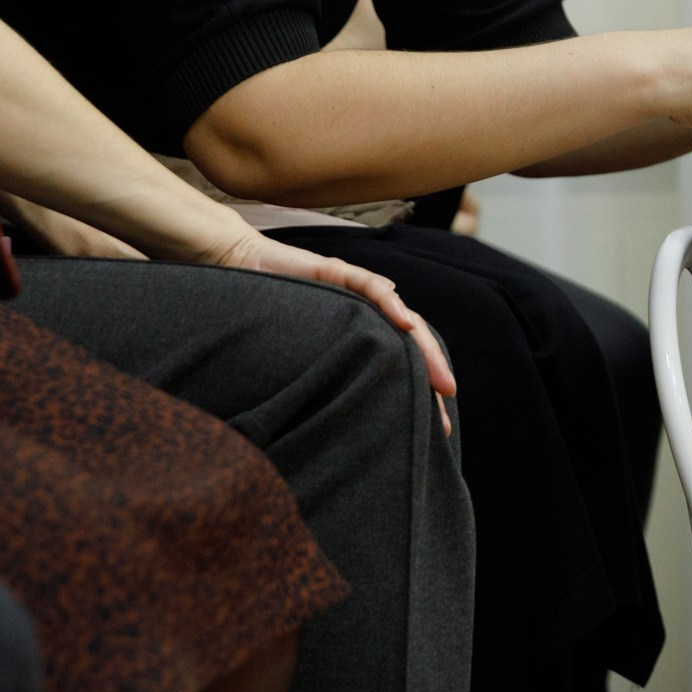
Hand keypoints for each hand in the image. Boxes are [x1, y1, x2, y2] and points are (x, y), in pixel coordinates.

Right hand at [210, 233, 458, 429]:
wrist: (242, 265)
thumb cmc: (271, 313)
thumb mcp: (304, 351)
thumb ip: (326, 374)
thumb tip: (338, 425)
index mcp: (363, 331)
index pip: (403, 358)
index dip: (422, 387)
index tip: (438, 424)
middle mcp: (367, 312)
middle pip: (412, 340)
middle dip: (433, 370)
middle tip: (448, 399)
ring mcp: (355, 291)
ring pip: (402, 316)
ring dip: (424, 345)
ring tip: (439, 375)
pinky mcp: (337, 271)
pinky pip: (368, 285)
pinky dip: (388, 301)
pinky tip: (402, 320)